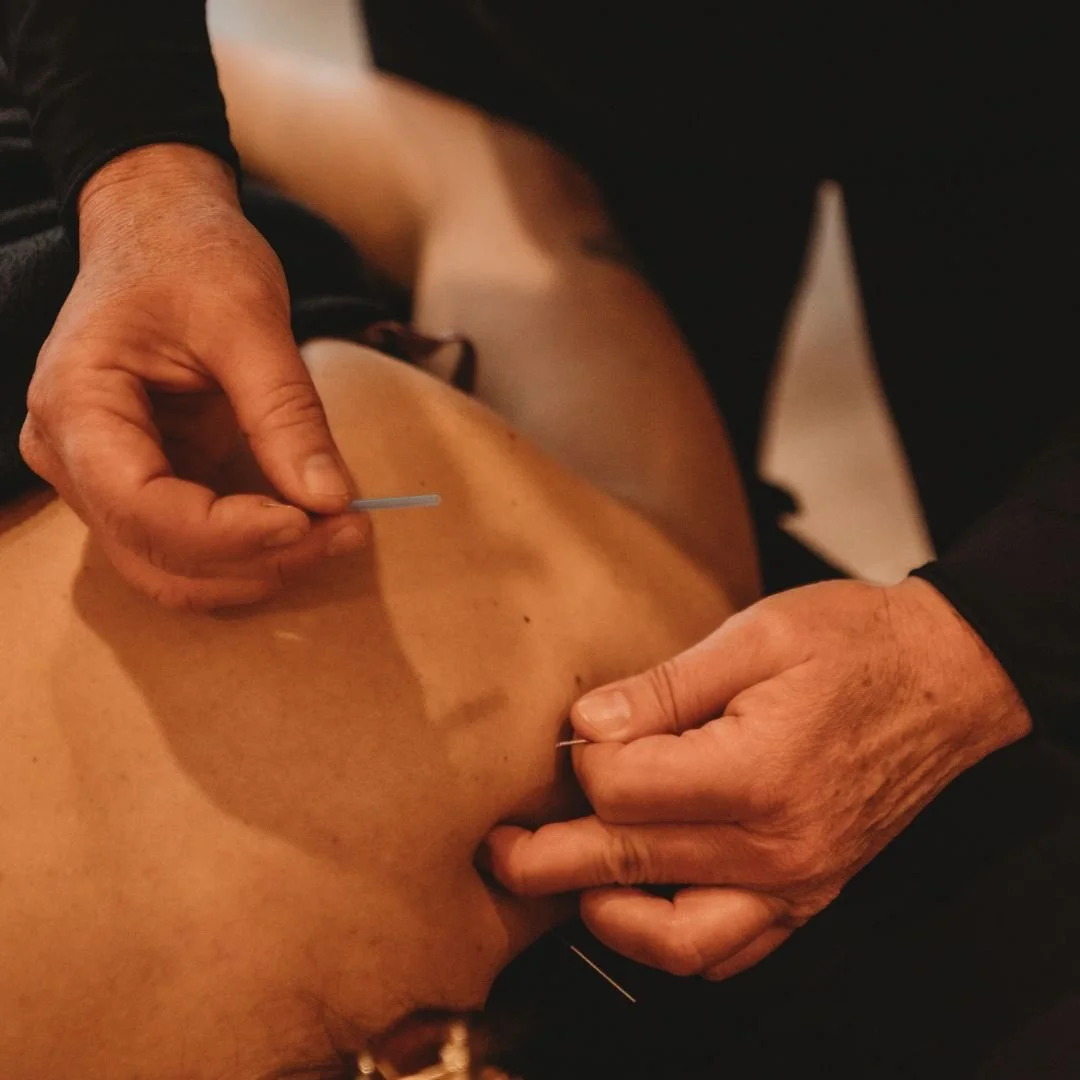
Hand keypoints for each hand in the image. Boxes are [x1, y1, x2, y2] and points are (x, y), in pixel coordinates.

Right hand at [20, 144, 367, 608]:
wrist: (159, 230)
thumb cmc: (189, 255)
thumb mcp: (249, 318)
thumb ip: (286, 411)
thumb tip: (332, 499)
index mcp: (76, 405)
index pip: (141, 505)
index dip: (229, 533)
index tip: (313, 521)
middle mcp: (71, 459)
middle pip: (158, 554)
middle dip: (259, 559)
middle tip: (350, 531)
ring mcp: (102, 482)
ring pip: (175, 570)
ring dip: (261, 567)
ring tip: (343, 530)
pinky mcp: (145, 489)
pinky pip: (193, 549)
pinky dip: (255, 551)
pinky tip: (314, 524)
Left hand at [485, 578, 1031, 977]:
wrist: (946, 679)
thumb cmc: (853, 644)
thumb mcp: (754, 636)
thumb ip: (663, 688)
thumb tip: (586, 727)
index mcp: (757, 770)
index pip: (623, 791)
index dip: (584, 759)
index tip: (583, 731)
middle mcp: (778, 844)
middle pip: (629, 865)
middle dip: (546, 858)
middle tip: (497, 850)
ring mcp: (798, 881)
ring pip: (674, 937)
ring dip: (602, 914)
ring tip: (559, 884)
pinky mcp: (810, 894)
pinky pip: (730, 951)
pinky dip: (671, 943)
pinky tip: (636, 910)